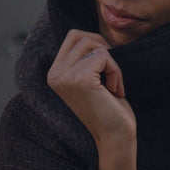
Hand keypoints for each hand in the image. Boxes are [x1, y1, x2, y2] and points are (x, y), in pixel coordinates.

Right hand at [46, 30, 136, 147]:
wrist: (115, 136)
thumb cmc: (108, 108)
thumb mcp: (91, 78)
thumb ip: (84, 58)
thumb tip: (93, 32)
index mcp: (54, 74)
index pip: (73, 36)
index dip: (96, 44)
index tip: (105, 67)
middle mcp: (54, 75)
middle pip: (83, 36)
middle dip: (104, 50)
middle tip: (112, 73)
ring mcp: (65, 77)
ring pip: (94, 45)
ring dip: (112, 62)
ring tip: (112, 84)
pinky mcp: (80, 80)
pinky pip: (104, 56)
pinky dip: (116, 71)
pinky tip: (114, 90)